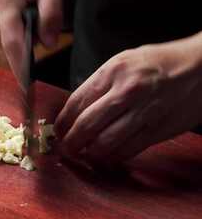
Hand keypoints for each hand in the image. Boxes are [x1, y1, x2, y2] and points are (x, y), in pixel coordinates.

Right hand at [0, 0, 64, 82]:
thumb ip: (51, 15)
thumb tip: (48, 45)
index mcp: (6, 4)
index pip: (13, 44)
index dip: (20, 67)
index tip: (26, 88)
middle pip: (13, 36)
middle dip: (31, 33)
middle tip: (46, 4)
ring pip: (10, 26)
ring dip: (25, 20)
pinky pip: (6, 17)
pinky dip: (18, 13)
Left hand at [55, 35, 201, 162]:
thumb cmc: (160, 62)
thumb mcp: (124, 61)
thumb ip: (100, 84)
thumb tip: (76, 110)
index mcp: (113, 71)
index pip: (76, 103)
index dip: (62, 122)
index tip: (58, 131)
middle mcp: (127, 91)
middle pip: (87, 126)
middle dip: (71, 142)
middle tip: (66, 149)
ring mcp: (145, 112)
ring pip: (106, 143)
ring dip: (90, 154)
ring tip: (84, 155)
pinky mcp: (159, 129)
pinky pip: (129, 150)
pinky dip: (113, 158)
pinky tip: (107, 157)